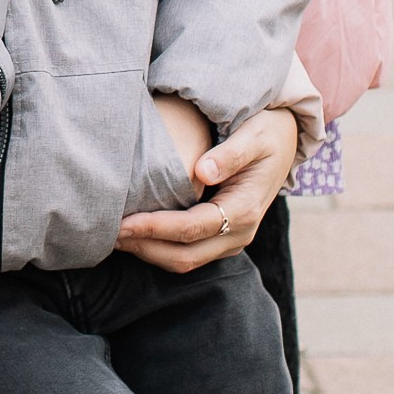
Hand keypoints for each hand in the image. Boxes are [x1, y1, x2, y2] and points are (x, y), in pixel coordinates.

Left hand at [117, 101, 302, 273]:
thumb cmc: (266, 132)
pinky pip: (189, 253)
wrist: (285, 141)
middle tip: (108, 233)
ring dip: (149, 252)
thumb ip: (230, 153)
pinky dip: (160, 249)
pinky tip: (135, 235)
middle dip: (145, 247)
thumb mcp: (254, 134)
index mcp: (245, 209)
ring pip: (185, 261)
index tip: (124, 221)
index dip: (156, 228)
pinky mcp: (222, 238)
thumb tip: (202, 171)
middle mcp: (240, 233)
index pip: (193, 228)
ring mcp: (232, 239)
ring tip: (115, 236)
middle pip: (186, 255)